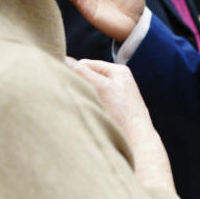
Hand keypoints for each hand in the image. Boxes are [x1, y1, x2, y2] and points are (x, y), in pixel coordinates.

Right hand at [66, 58, 172, 188]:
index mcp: (119, 71)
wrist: (138, 138)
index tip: (62, 79)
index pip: (88, 64)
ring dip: (83, 93)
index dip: (74, 70)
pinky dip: (88, 103)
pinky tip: (86, 110)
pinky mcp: (115, 108)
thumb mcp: (102, 87)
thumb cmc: (123, 112)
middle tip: (67, 91)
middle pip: (90, 76)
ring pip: (92, 89)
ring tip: (77, 101)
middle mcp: (119, 80)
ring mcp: (118, 94)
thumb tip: (66, 60)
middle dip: (79, 82)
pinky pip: (96, 100)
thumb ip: (84, 73)